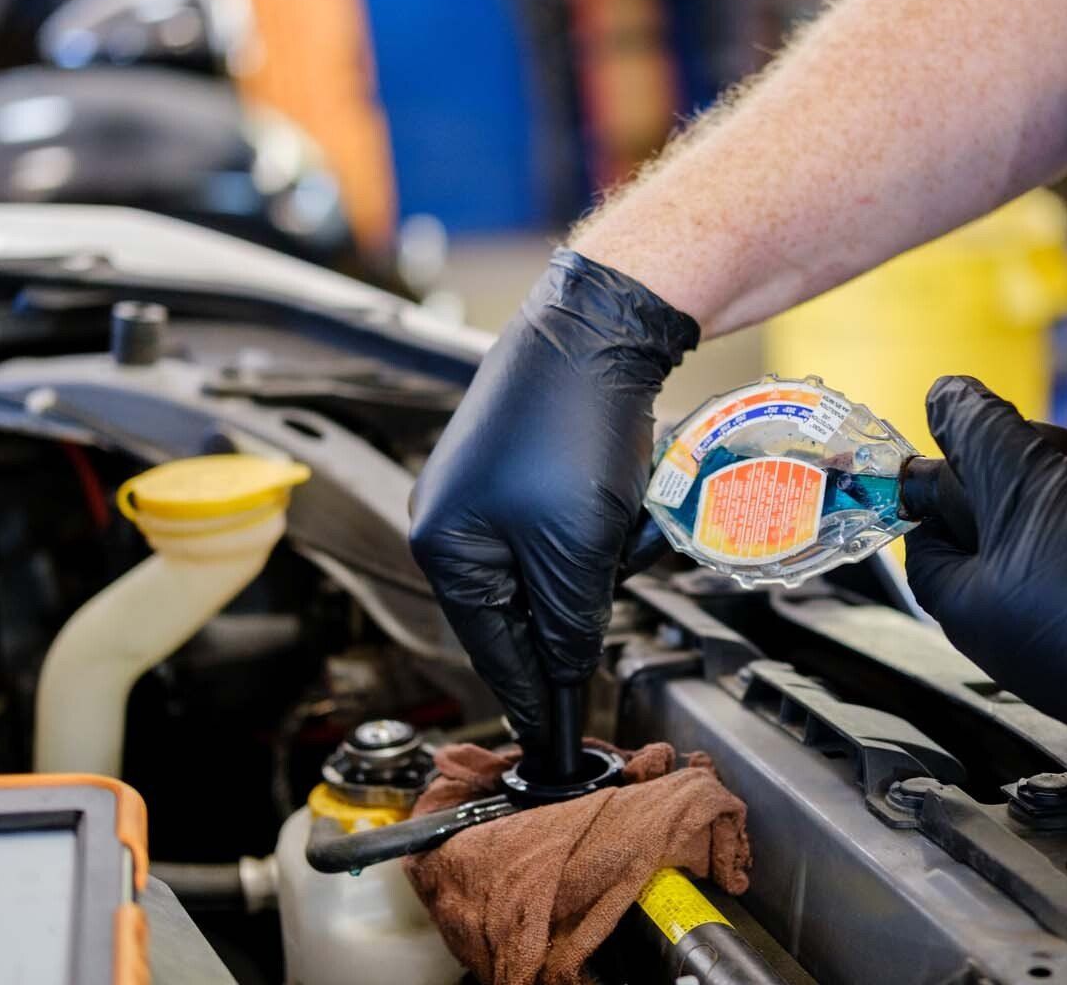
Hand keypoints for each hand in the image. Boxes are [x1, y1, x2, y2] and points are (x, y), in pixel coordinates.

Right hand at [409, 250, 697, 750]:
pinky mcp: (526, 464)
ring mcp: (489, 489)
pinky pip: (567, 526)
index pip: (492, 648)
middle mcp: (454, 519)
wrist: (599, 329)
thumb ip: (568, 623)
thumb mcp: (576, 550)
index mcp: (446, 547)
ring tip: (619, 515)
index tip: (551, 736)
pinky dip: (602, 522)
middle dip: (580, 595)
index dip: (532, 693)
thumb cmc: (571, 425)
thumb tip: (563, 674)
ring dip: (597, 553)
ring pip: (554, 566)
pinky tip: (621, 492)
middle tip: (611, 570)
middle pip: (523, 607)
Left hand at [904, 376, 1066, 760]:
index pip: (925, 528)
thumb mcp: (1027, 487)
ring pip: (1061, 530)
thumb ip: (980, 434)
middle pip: (998, 520)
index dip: (947, 477)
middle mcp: (1008, 624)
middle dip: (1034, 467)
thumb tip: (944, 396)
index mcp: (964, 603)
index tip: (981, 444)